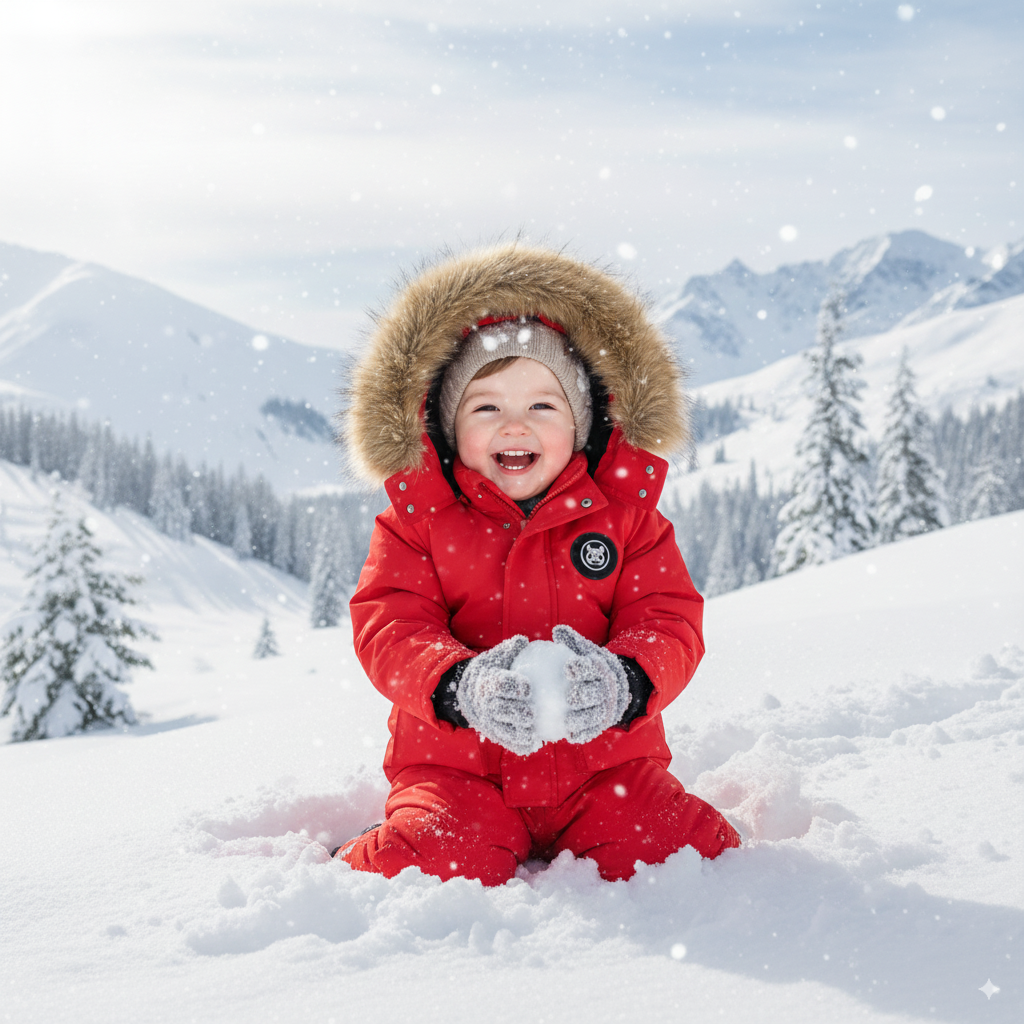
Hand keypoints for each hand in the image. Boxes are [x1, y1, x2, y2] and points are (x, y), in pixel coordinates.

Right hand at [456, 635, 538, 754]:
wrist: (470, 693)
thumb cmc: (492, 670)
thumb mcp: (497, 657)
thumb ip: (511, 649)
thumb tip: (524, 640)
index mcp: (487, 682)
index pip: (498, 684)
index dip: (512, 686)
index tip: (527, 687)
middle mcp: (484, 703)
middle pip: (499, 710)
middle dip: (516, 713)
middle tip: (532, 713)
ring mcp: (488, 720)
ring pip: (503, 730)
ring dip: (519, 733)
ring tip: (535, 732)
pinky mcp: (493, 733)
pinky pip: (506, 741)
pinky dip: (519, 744)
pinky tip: (534, 743)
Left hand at [552, 625, 629, 743]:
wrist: (617, 687)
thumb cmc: (592, 666)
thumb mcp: (586, 652)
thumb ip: (572, 642)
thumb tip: (557, 630)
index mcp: (602, 669)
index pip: (593, 668)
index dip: (583, 668)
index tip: (569, 667)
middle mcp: (608, 689)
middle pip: (598, 693)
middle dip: (585, 695)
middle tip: (569, 697)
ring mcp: (607, 707)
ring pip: (597, 715)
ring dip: (583, 719)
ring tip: (567, 721)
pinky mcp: (604, 723)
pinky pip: (594, 730)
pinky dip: (584, 733)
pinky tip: (570, 735)